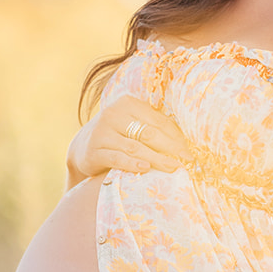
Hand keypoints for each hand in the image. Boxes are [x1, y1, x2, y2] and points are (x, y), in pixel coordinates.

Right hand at [68, 96, 188, 181]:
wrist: (83, 146)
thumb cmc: (118, 135)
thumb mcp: (133, 124)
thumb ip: (154, 127)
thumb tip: (186, 142)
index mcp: (128, 103)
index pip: (158, 121)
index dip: (176, 137)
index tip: (189, 152)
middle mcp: (113, 114)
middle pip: (148, 133)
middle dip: (170, 149)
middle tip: (185, 162)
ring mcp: (102, 132)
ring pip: (135, 147)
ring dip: (156, 159)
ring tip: (172, 168)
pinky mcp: (94, 151)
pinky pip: (117, 158)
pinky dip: (132, 164)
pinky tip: (146, 168)